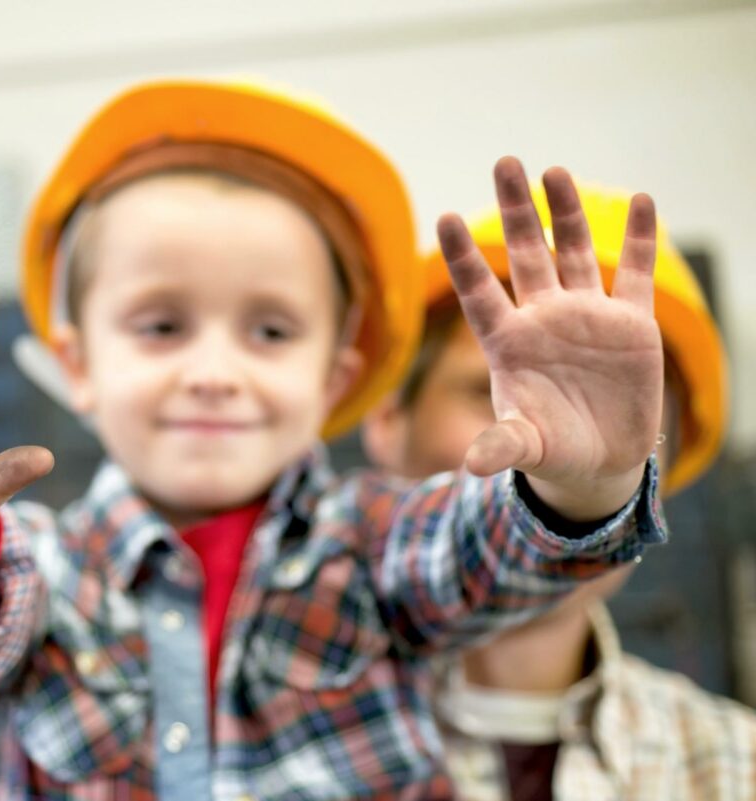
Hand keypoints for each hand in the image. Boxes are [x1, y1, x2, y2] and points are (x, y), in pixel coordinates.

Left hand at [437, 159, 661, 519]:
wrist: (598, 460)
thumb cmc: (550, 449)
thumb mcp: (526, 447)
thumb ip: (503, 446)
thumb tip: (473, 466)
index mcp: (508, 342)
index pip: (478, 290)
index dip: (463, 257)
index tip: (443, 218)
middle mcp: (543, 318)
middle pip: (526, 253)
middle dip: (516, 210)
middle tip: (505, 162)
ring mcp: (587, 315)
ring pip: (575, 252)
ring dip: (568, 212)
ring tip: (555, 171)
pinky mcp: (631, 324)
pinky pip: (635, 274)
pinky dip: (640, 239)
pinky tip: (642, 200)